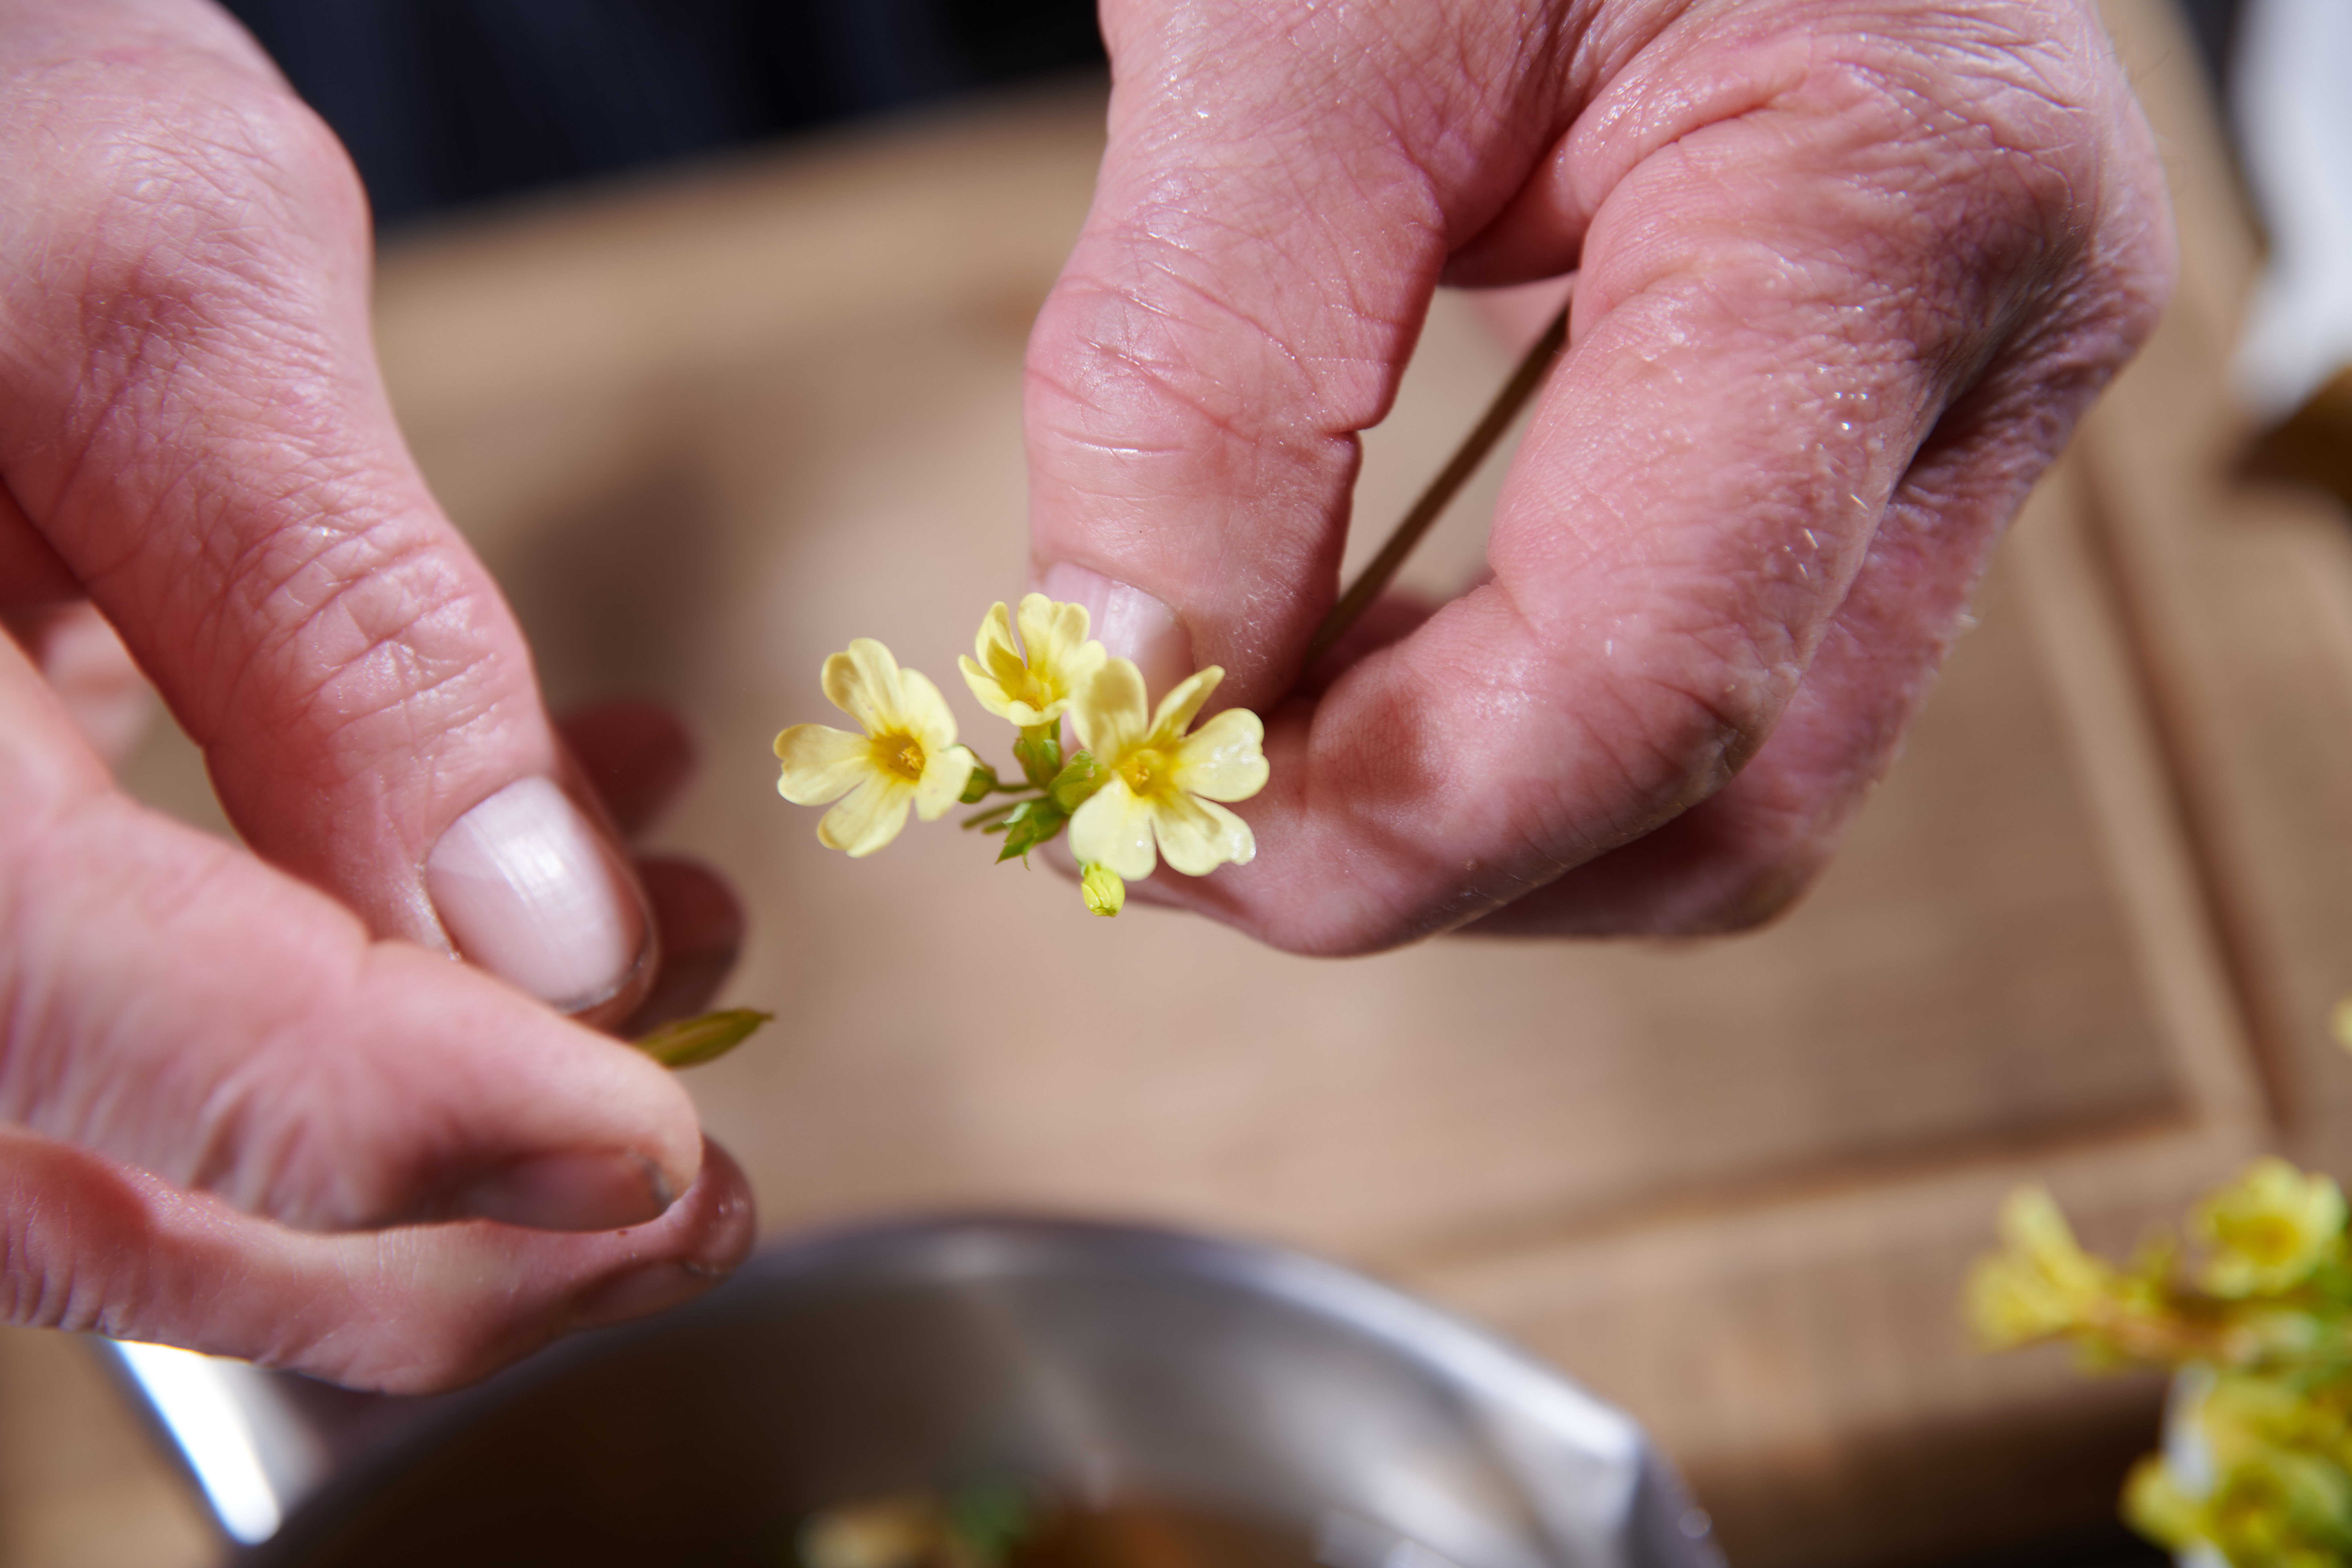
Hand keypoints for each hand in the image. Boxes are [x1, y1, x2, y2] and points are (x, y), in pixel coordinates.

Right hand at [0, 0, 750, 1390]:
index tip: (667, 1153)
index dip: (431, 1135)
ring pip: (144, 1151)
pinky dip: (373, 992)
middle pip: (120, 1196)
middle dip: (448, 1229)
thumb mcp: (168, 317)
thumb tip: (544, 935)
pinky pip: (150, 1010)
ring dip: (451, 1126)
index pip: (147, 1050)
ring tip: (688, 971)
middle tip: (703, 1181)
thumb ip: (348, 634)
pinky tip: (562, 872)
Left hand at [1024, 0, 2171, 949]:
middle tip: (1183, 791)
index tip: (1159, 820)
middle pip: (1717, 794)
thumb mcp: (1296, 25)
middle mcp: (1980, 350)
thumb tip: (1125, 667)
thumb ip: (1199, 371)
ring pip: (1720, 780)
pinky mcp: (1862, 433)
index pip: (1651, 683)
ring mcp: (1944, 407)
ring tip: (1263, 702)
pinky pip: (1700, 677)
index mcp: (1889, 210)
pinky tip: (1361, 642)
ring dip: (1469, 806)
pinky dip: (1505, 718)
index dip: (1386, 820)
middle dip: (1429, 848)